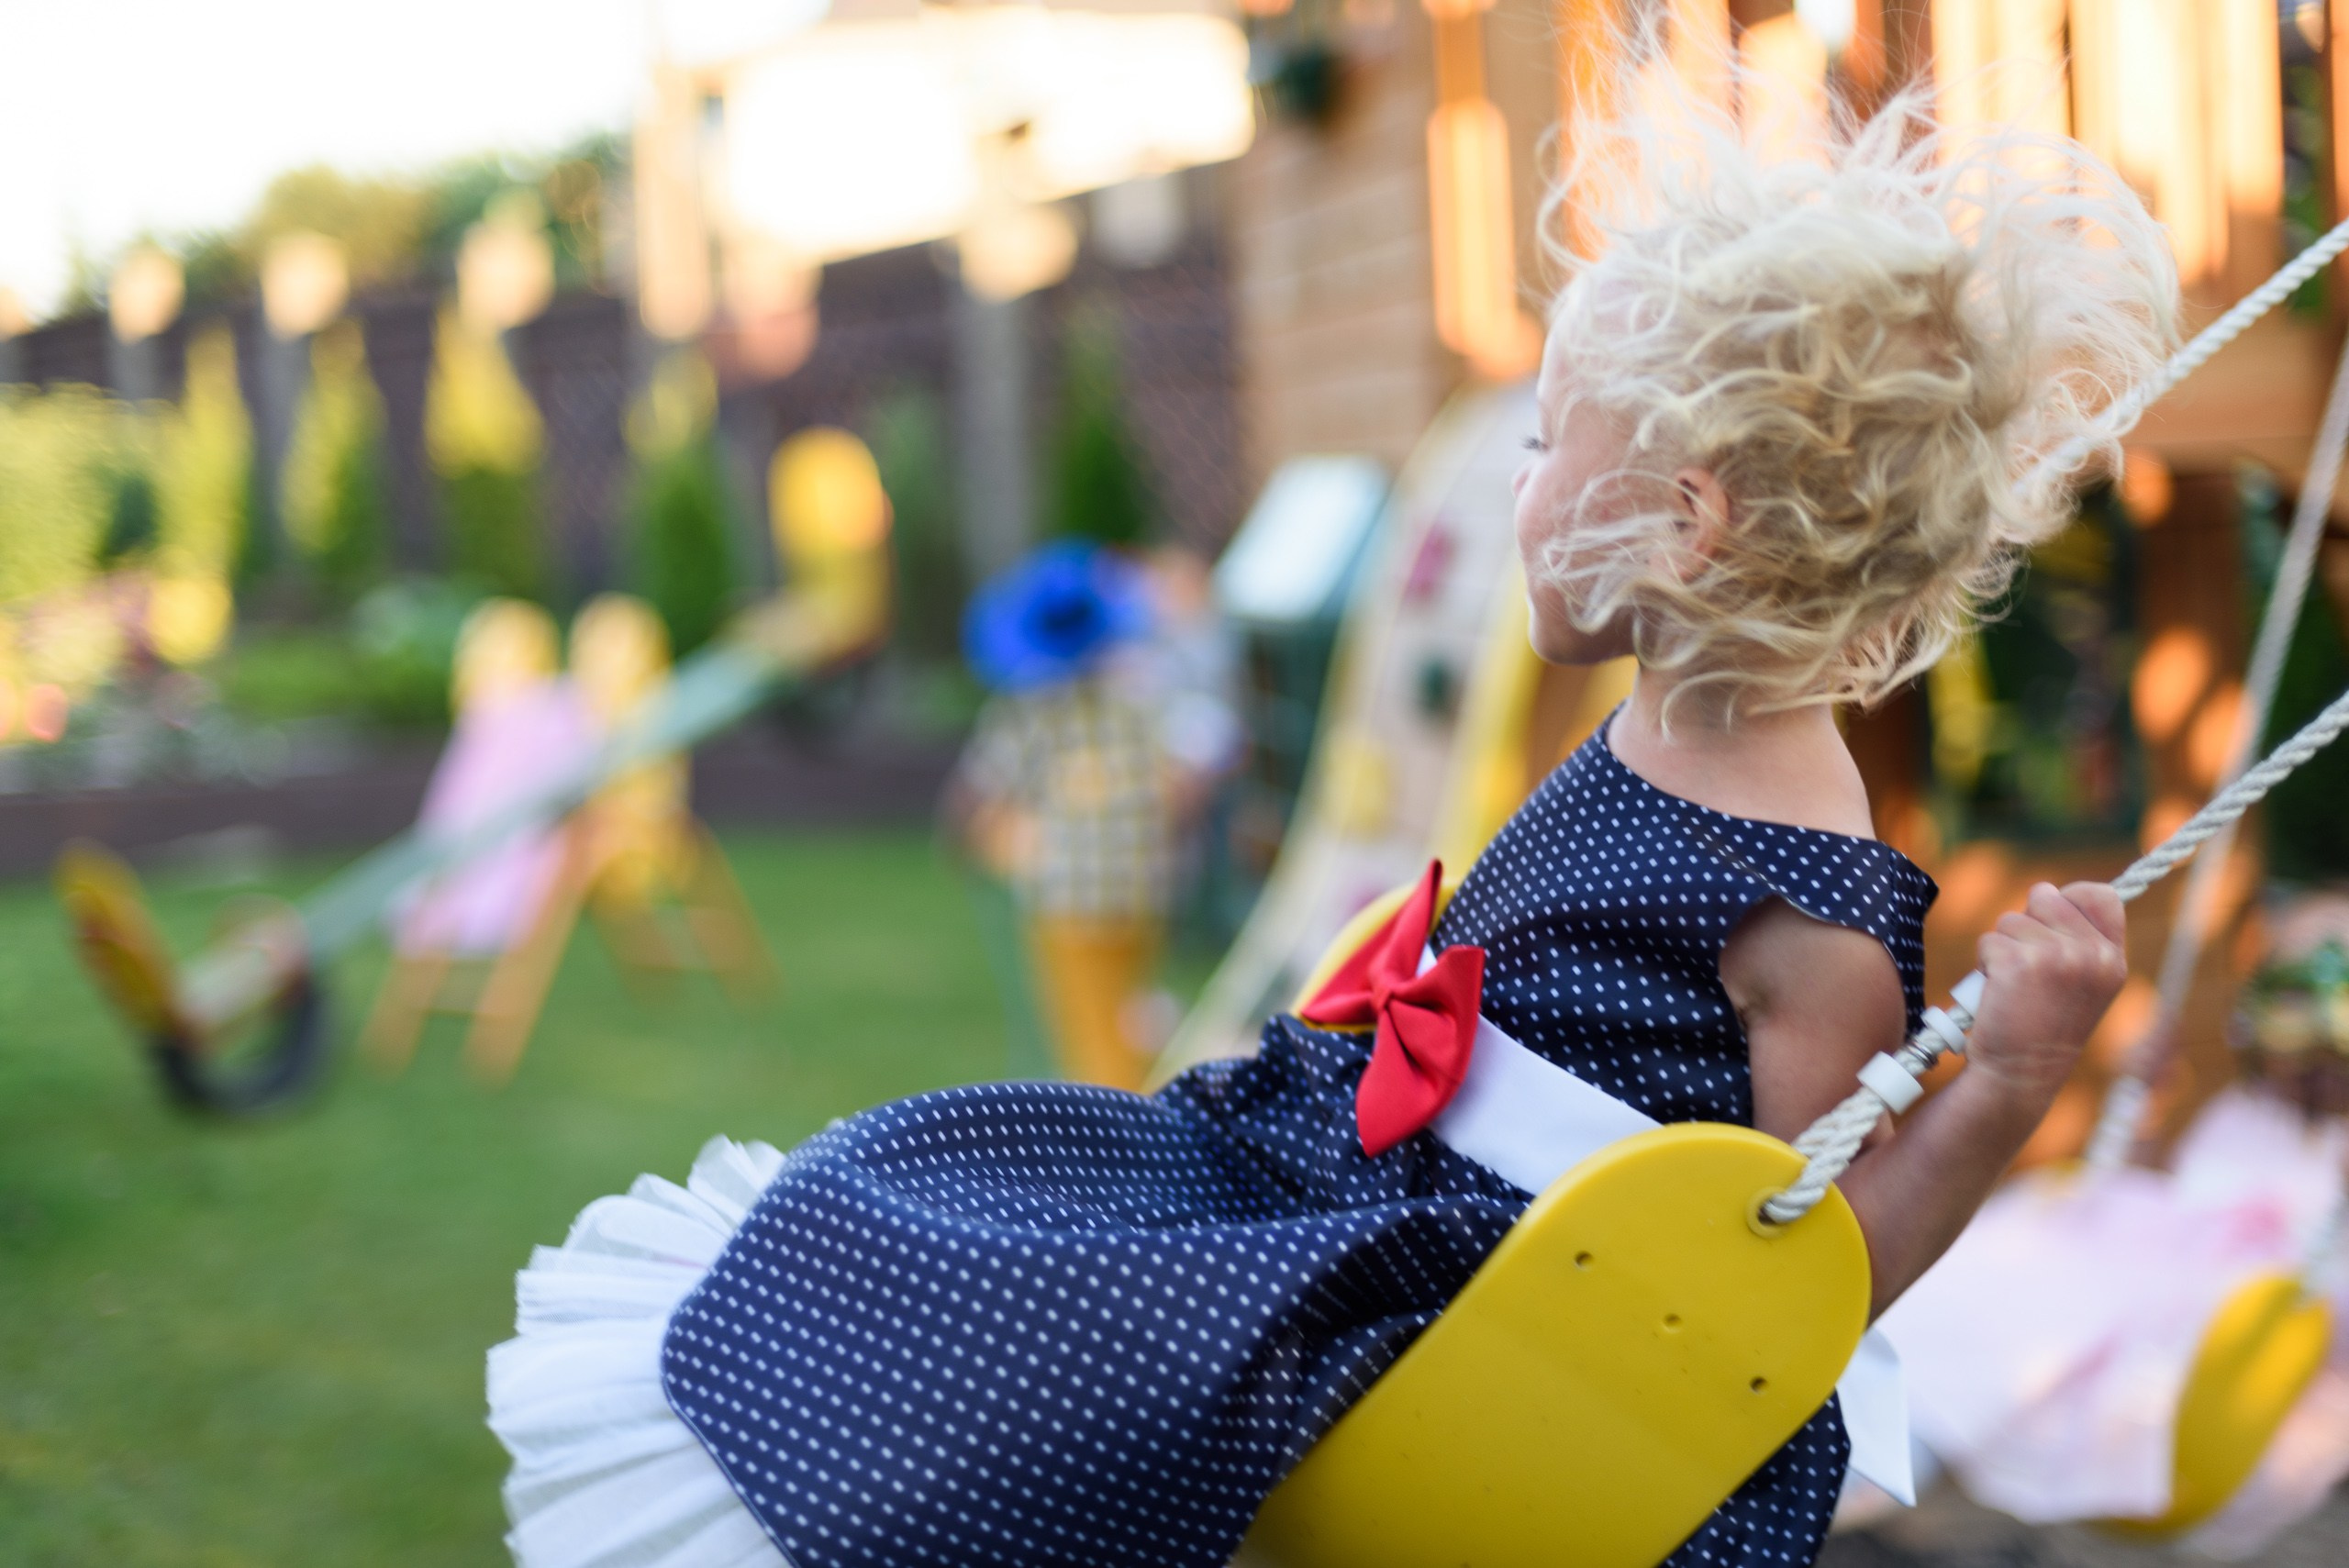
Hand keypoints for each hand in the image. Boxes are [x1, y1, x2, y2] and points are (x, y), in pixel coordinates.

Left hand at [1963, 882, 2127, 1104]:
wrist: (2021, 1074)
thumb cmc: (2043, 1027)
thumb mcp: (2082, 985)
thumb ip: (2077, 941)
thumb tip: (2044, 891)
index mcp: (2113, 960)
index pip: (2102, 895)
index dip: (2069, 898)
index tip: (2053, 920)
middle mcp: (2092, 955)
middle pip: (2046, 896)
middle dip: (2026, 923)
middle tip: (2028, 966)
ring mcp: (2057, 957)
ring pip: (2011, 918)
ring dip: (2003, 947)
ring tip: (2014, 985)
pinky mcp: (2019, 962)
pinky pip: (1988, 940)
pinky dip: (1985, 963)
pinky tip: (1998, 993)